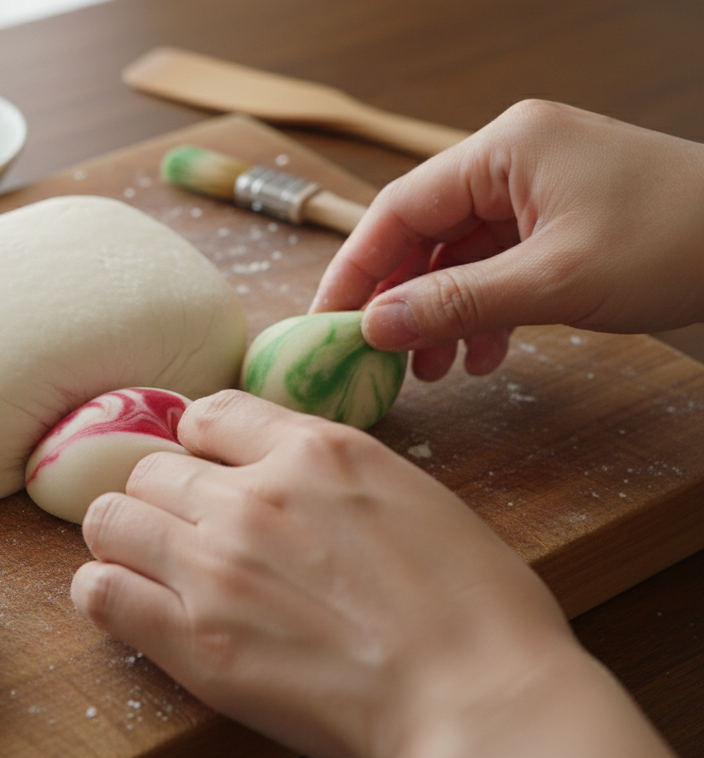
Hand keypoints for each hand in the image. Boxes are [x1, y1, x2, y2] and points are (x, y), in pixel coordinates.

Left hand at [71, 390, 681, 757]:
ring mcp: (215, 566)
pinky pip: (99, 591)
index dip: (202, 445)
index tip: (208, 472)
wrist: (482, 701)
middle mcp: (252, 497)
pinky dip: (105, 592)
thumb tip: (284, 471)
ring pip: (110, 517)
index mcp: (316, 451)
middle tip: (189, 537)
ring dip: (126, 538)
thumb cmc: (477, 611)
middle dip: (164, 498)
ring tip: (154, 569)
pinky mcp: (192, 639)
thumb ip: (332, 473)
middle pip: (150, 468)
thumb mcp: (413, 496)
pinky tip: (134, 605)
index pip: (209, 413)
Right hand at [310, 100, 703, 380]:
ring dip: (440, 312)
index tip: (327, 321)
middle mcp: (515, 159)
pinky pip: (499, 264)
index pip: (400, 208)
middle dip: (400, 297)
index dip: (356, 268)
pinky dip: (483, 309)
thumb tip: (375, 327)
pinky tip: (482, 353)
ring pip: (460, 254)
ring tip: (429, 369)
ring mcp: (541, 188)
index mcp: (506, 149)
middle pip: (425, 231)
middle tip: (374, 355)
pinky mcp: (563, 220)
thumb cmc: (677, 241)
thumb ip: (456, 303)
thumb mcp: (555, 281)